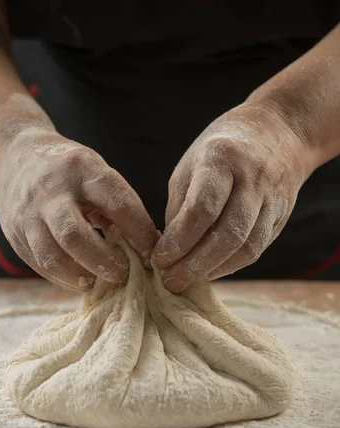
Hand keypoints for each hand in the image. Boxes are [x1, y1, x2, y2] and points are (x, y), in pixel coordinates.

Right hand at [0, 128, 158, 290]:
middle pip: (75, 236)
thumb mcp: (94, 172)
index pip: (117, 203)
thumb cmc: (68, 171)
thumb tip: (146, 246)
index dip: (139, 232)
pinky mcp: (15, 235)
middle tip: (124, 275)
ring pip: (52, 257)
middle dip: (105, 262)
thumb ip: (117, 205)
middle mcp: (51, 191)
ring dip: (81, 276)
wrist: (13, 157)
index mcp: (81, 169)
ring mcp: (28, 214)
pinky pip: (40, 265)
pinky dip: (64, 278)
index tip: (153, 252)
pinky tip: (82, 280)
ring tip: (101, 282)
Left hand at [153, 103, 314, 291]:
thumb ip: (180, 206)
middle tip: (171, 282)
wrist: (280, 131)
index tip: (159, 260)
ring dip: (215, 270)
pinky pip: (257, 248)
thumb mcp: (191, 164)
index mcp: (222, 158)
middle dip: (196, 264)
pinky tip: (211, 272)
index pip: (202, 209)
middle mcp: (253, 178)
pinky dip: (231, 265)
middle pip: (228, 234)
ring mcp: (272, 198)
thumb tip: (169, 249)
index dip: (179, 241)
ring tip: (188, 282)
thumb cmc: (222, 150)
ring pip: (247, 246)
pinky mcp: (282, 215)